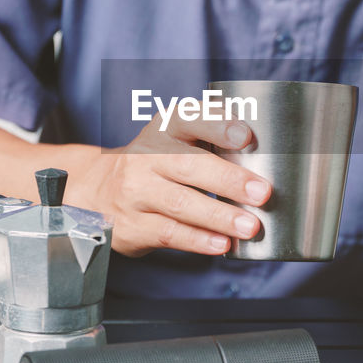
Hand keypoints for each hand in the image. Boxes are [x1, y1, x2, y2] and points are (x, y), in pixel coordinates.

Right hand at [86, 116, 271, 257]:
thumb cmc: (156, 162)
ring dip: (219, 217)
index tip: (245, 136)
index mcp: (164, 129)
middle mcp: (145, 157)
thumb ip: (213, 135)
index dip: (217, 126)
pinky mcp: (133, 225)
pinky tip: (222, 244)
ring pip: (179, 203)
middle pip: (187, 166)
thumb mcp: (176, 138)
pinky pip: (169, 233)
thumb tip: (265, 145)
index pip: (188, 119)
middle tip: (262, 193)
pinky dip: (198, 240)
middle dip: (228, 180)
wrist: (98, 190)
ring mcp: (135, 192)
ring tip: (249, 226)